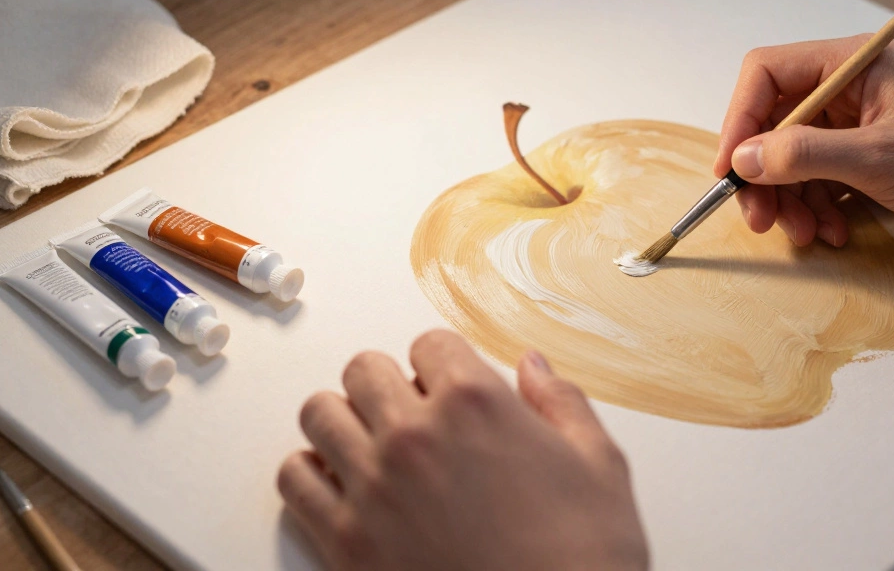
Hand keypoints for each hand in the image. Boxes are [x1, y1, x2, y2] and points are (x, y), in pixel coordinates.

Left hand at [277, 330, 648, 570]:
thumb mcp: (600, 467)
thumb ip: (561, 403)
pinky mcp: (345, 540)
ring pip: (319, 414)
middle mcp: (415, 434)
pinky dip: (311, 475)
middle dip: (387, 384)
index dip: (443, 365)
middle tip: (409, 413)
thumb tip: (532, 365)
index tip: (449, 387)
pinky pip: (293, 479)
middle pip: (364, 369)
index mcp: (476, 403)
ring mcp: (373, 486)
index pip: (430, 344)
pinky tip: (343, 486)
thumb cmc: (582, 557)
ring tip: (371, 445)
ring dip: (344, 421)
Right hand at [713, 35, 893, 258]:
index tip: (731, 168)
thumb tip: (745, 159)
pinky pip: (817, 181)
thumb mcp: (879, 159)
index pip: (768, 74)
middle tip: (761, 218)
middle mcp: (852, 89)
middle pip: (774, 123)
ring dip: (789, 200)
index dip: (740, 119)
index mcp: (855, 64)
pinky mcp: (868, 162)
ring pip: (791, 159)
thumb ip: (805, 155)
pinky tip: (832, 232)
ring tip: (806, 234)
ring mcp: (859, 127)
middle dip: (763, 173)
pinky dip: (814, 209)